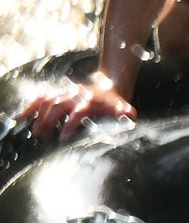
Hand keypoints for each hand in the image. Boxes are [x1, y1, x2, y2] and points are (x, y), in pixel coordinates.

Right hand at [20, 72, 134, 139]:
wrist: (109, 85)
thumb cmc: (113, 102)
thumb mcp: (122, 107)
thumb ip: (125, 112)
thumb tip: (130, 115)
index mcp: (90, 100)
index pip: (78, 112)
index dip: (70, 124)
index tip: (62, 137)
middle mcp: (75, 94)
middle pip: (59, 106)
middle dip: (49, 121)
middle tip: (42, 136)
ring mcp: (65, 92)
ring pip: (48, 101)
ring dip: (39, 116)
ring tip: (35, 131)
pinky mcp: (58, 91)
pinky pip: (42, 96)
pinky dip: (32, 105)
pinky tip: (24, 116)